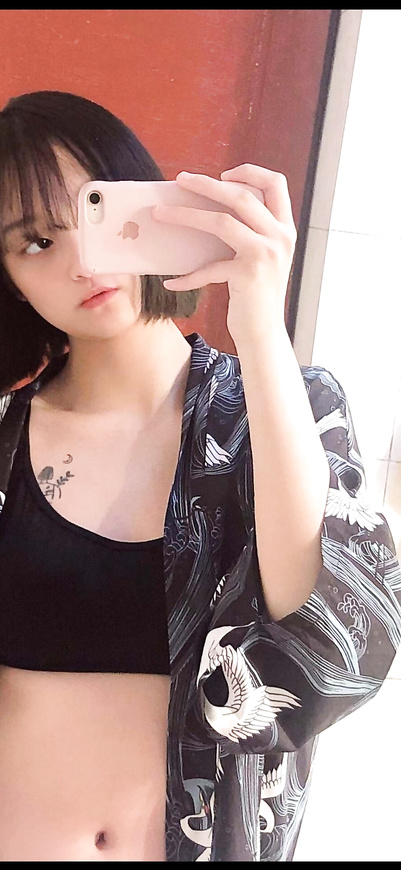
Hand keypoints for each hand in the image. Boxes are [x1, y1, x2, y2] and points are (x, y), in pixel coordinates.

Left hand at [152, 164, 296, 343]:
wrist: (264, 334)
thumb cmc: (256, 297)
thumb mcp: (261, 259)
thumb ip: (250, 234)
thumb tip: (208, 210)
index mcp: (285, 229)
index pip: (275, 183)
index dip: (249, 172)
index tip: (224, 173)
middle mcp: (280, 237)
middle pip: (240, 196)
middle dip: (206, 184)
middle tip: (180, 180)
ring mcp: (265, 254)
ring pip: (221, 221)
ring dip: (186, 215)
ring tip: (160, 213)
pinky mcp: (248, 274)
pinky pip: (209, 267)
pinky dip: (187, 277)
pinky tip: (171, 283)